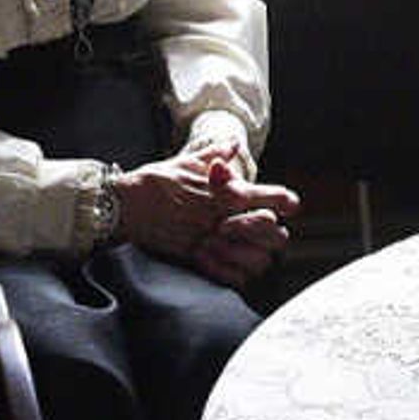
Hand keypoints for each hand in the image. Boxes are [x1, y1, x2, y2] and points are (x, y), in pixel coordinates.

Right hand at [115, 154, 302, 282]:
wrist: (125, 204)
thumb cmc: (156, 181)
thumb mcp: (187, 162)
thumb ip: (215, 155)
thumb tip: (233, 144)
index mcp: (219, 192)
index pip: (261, 196)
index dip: (282, 200)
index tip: (293, 203)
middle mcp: (217, 217)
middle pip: (263, 230)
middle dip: (275, 233)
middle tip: (278, 235)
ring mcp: (205, 238)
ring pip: (248, 255)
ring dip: (259, 256)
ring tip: (263, 256)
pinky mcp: (191, 255)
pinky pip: (223, 272)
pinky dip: (237, 275)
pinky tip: (243, 274)